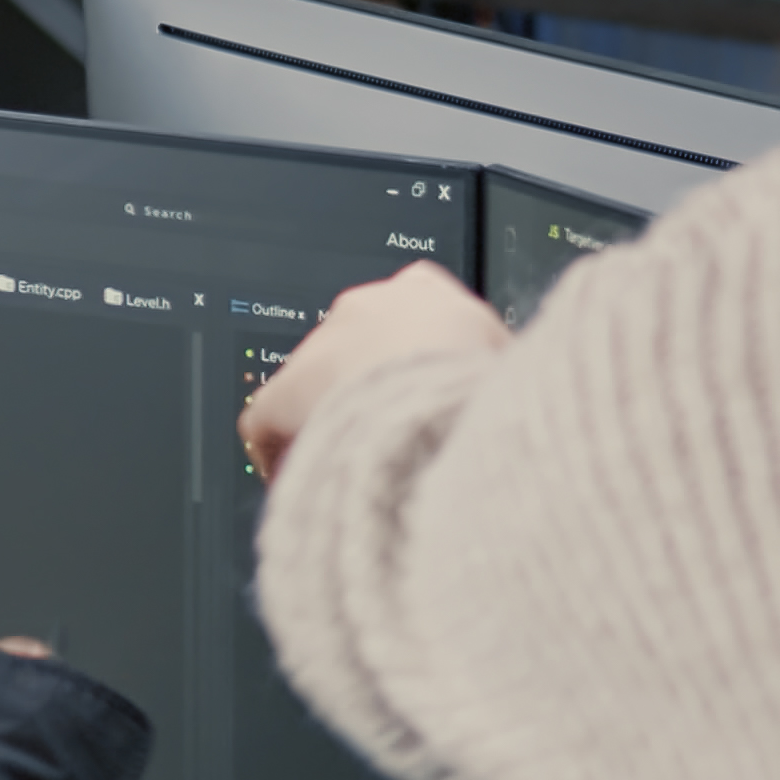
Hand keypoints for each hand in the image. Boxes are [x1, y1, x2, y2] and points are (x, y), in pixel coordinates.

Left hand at [237, 260, 511, 483]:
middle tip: (389, 436)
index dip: (412, 356)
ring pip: (314, 388)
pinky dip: (281, 456)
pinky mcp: (282, 391)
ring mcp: (319, 346)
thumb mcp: (511, 368)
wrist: (443, 410)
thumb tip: (507, 398)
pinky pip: (267, 425)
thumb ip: (496, 369)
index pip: (411, 310)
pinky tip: (304, 487)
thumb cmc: (485, 389)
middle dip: (369, 391)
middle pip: (356, 349)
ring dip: (331, 425)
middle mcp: (364, 307)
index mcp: (424, 291)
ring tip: (356, 470)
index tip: (420, 390)